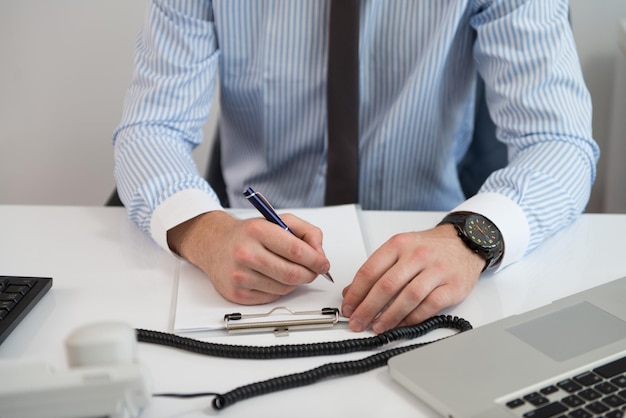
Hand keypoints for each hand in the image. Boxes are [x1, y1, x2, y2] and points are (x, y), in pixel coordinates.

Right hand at [167, 211, 330, 304]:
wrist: (213, 243)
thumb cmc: (249, 234)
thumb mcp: (278, 221)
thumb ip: (306, 232)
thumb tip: (320, 254)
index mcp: (257, 231)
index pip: (296, 251)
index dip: (316, 260)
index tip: (323, 263)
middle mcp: (245, 253)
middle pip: (292, 274)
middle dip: (310, 274)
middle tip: (314, 271)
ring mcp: (239, 276)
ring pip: (284, 288)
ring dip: (295, 282)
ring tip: (289, 270)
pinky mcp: (236, 293)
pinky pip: (272, 297)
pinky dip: (279, 290)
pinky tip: (272, 277)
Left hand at [341, 224, 483, 333]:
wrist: (465, 243)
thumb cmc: (430, 248)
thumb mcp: (399, 250)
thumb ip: (376, 269)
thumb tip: (352, 292)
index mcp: (399, 244)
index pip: (370, 270)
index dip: (356, 292)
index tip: (348, 307)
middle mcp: (417, 255)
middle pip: (386, 285)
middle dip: (368, 308)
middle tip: (358, 322)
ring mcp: (436, 270)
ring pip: (408, 297)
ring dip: (389, 316)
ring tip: (378, 327)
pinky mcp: (452, 287)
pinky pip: (429, 306)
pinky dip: (412, 318)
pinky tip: (401, 325)